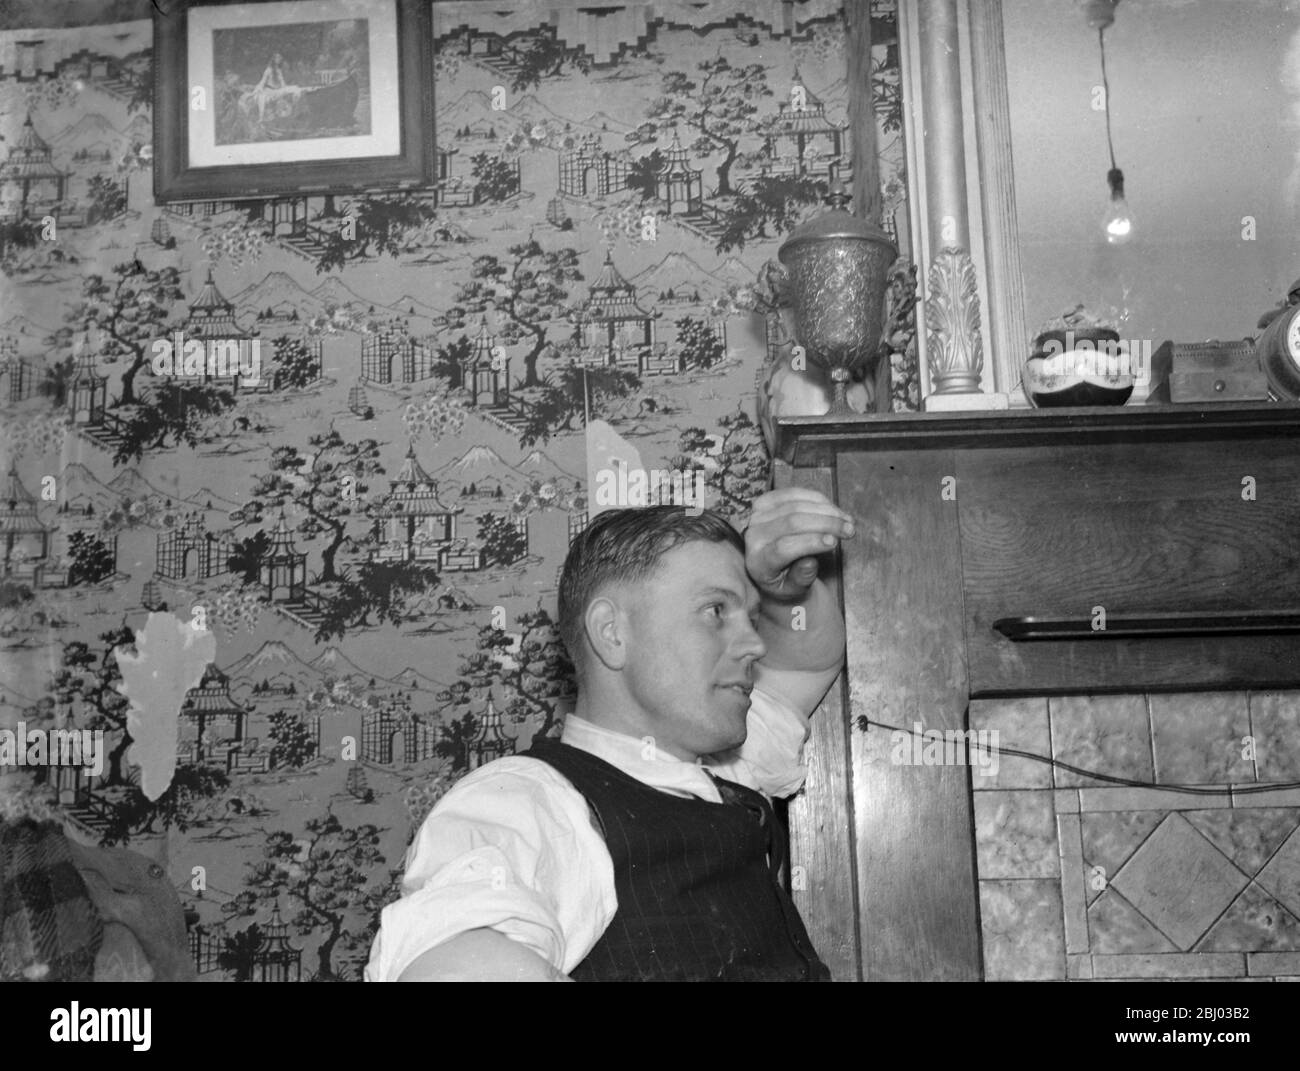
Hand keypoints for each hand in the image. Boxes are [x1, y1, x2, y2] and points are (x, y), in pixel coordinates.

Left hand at [744, 488, 854, 603]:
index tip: (834, 542)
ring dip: (827, 510)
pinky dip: (818, 500)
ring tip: (847, 521)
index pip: (784, 548)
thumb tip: (810, 562)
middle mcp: (753, 536)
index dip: (811, 542)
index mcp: (757, 561)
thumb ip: (801, 578)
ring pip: (796, 505)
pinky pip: (794, 494)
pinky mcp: (765, 501)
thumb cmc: (785, 581)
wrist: (770, 568)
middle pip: (793, 522)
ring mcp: (757, 516)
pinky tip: (835, 510)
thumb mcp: (794, 589)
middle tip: (850, 530)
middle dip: (826, 523)